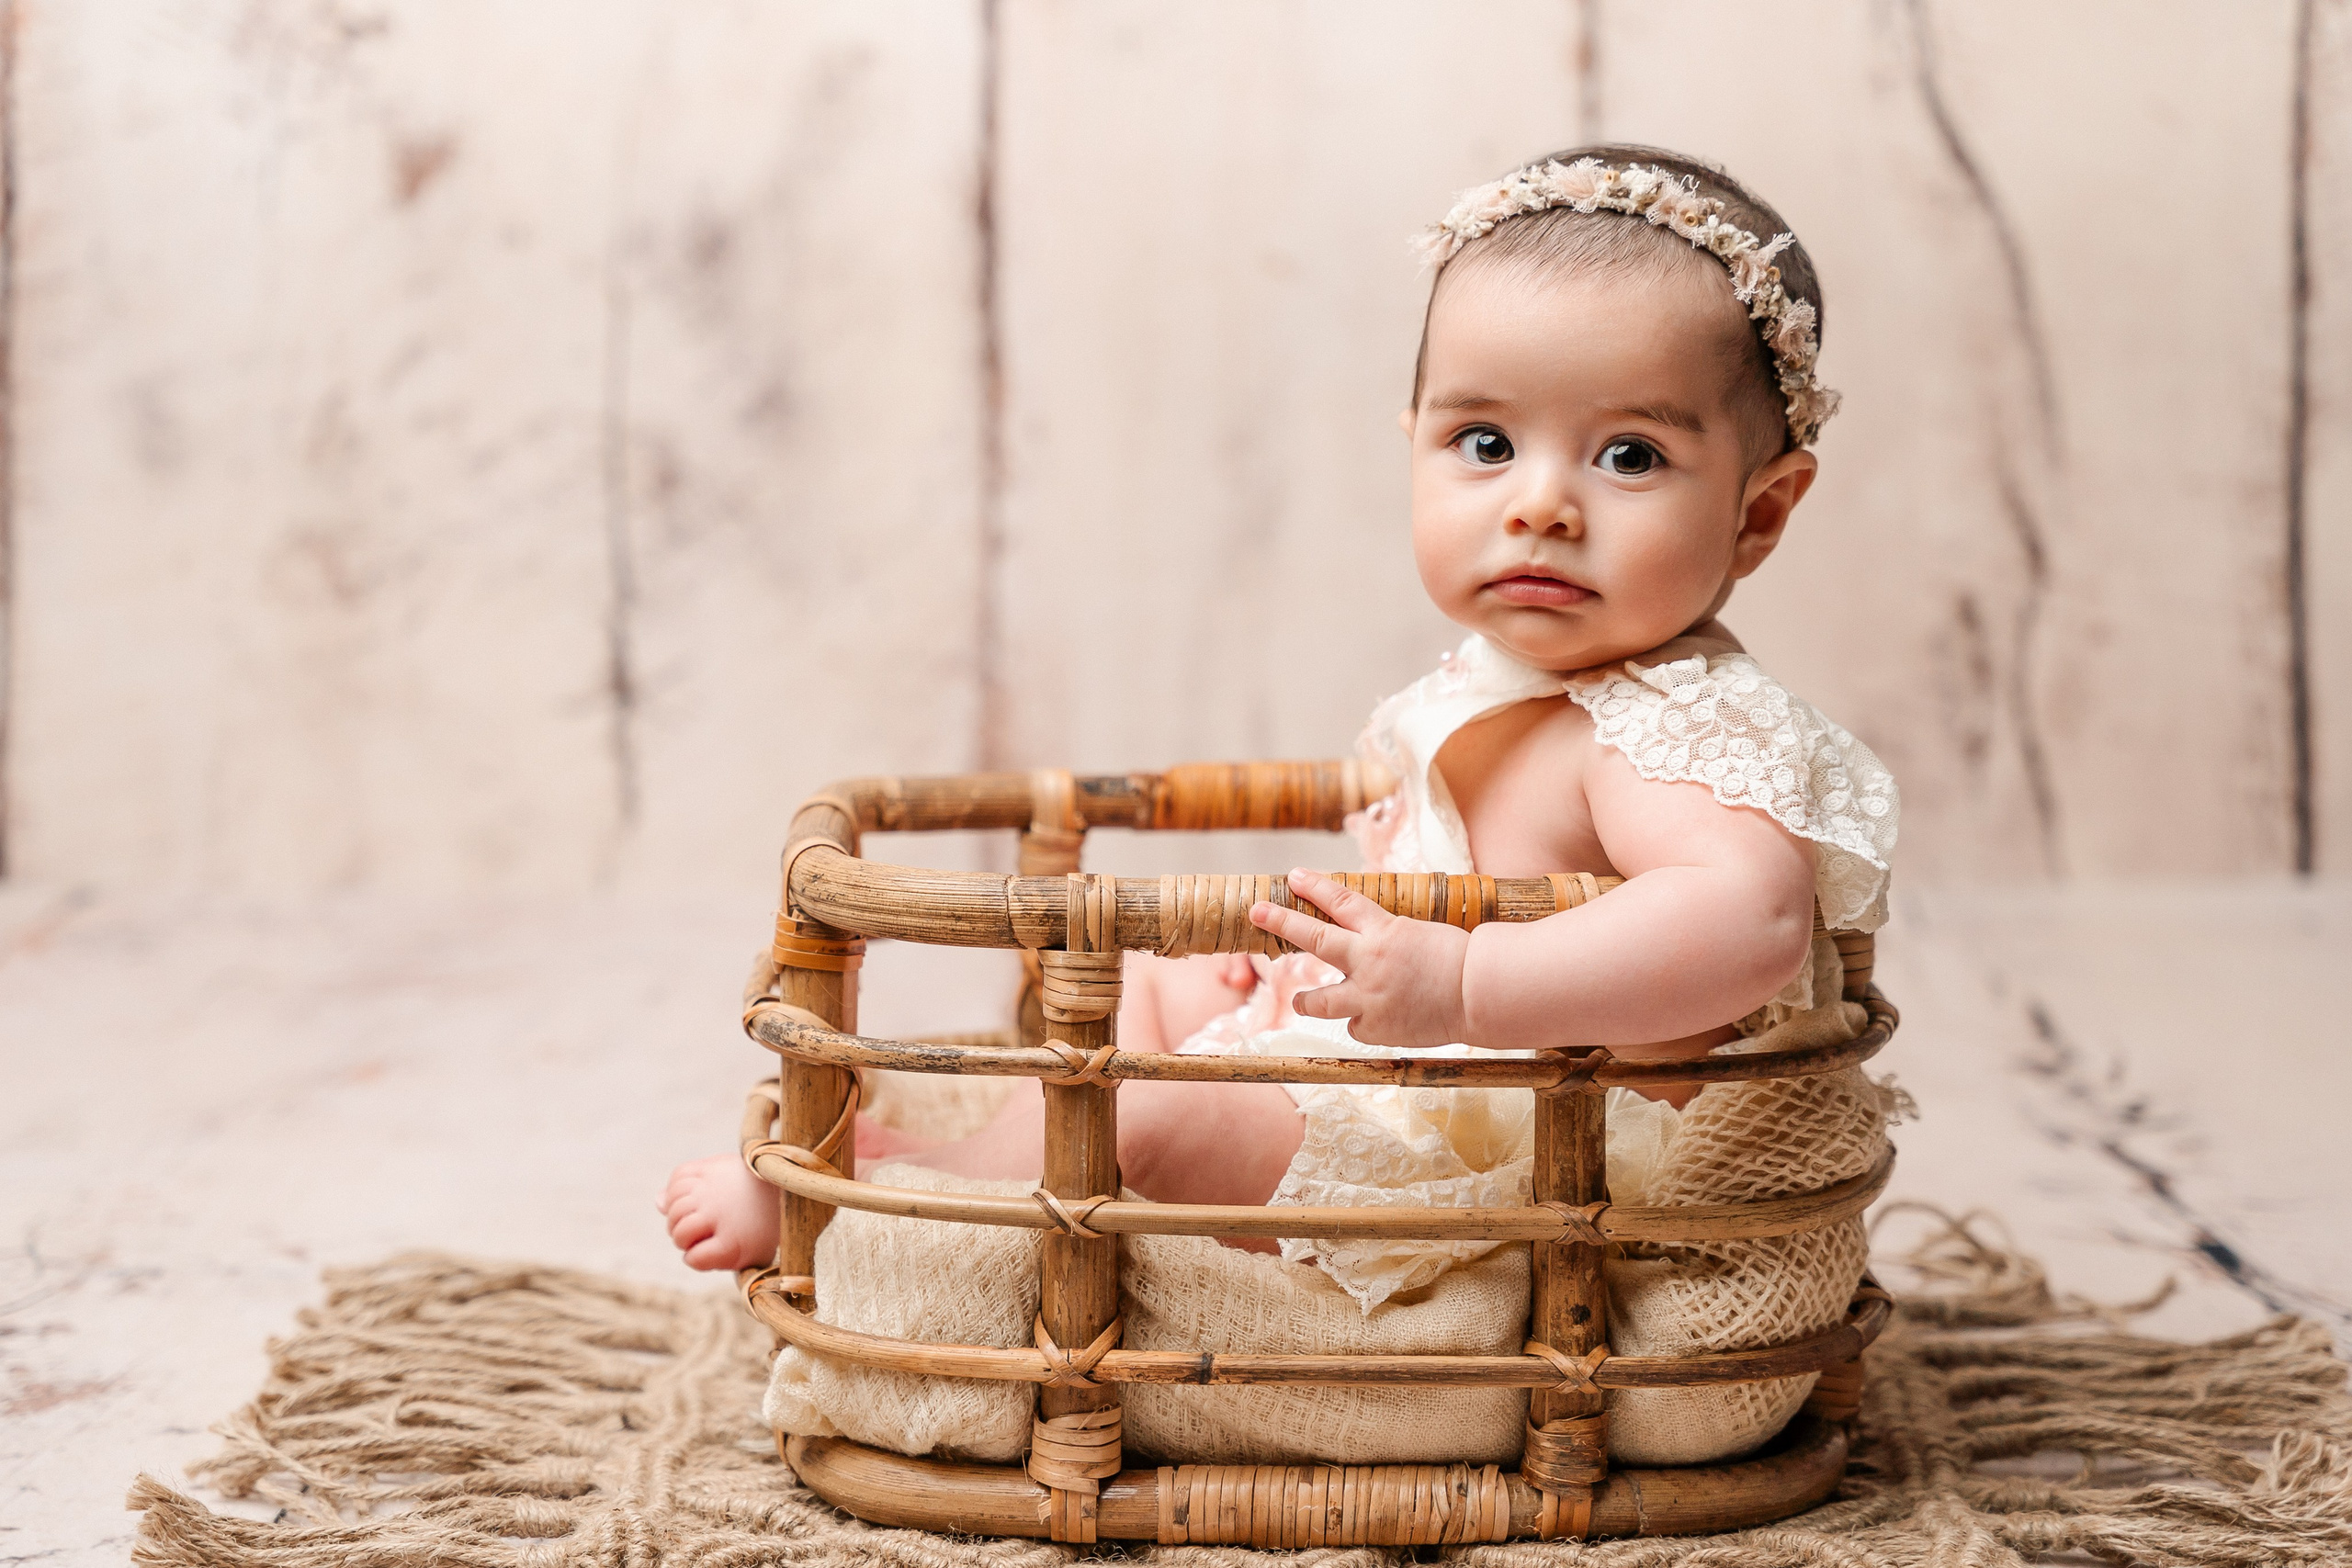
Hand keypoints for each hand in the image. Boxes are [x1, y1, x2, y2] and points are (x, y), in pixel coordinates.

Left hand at [1248, 868, 1471, 1047]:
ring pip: (1317, 1001)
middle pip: (1314, 940)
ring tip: (1300, 1001)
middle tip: (1256, 911)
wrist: (1483, 993)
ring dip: (1306, 1001)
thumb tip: (1360, 940)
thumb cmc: (1461, 959)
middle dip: (1281, 922)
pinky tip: (1386, 1020)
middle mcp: (1369, 960)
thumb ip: (1384, 937)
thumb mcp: (1419, 933)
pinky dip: (1365, 1022)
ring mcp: (1369, 997)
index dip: (1314, 887)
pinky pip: (1356, 1026)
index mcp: (1384, 931)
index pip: (1340, 901)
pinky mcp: (1376, 1028)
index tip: (1292, 876)